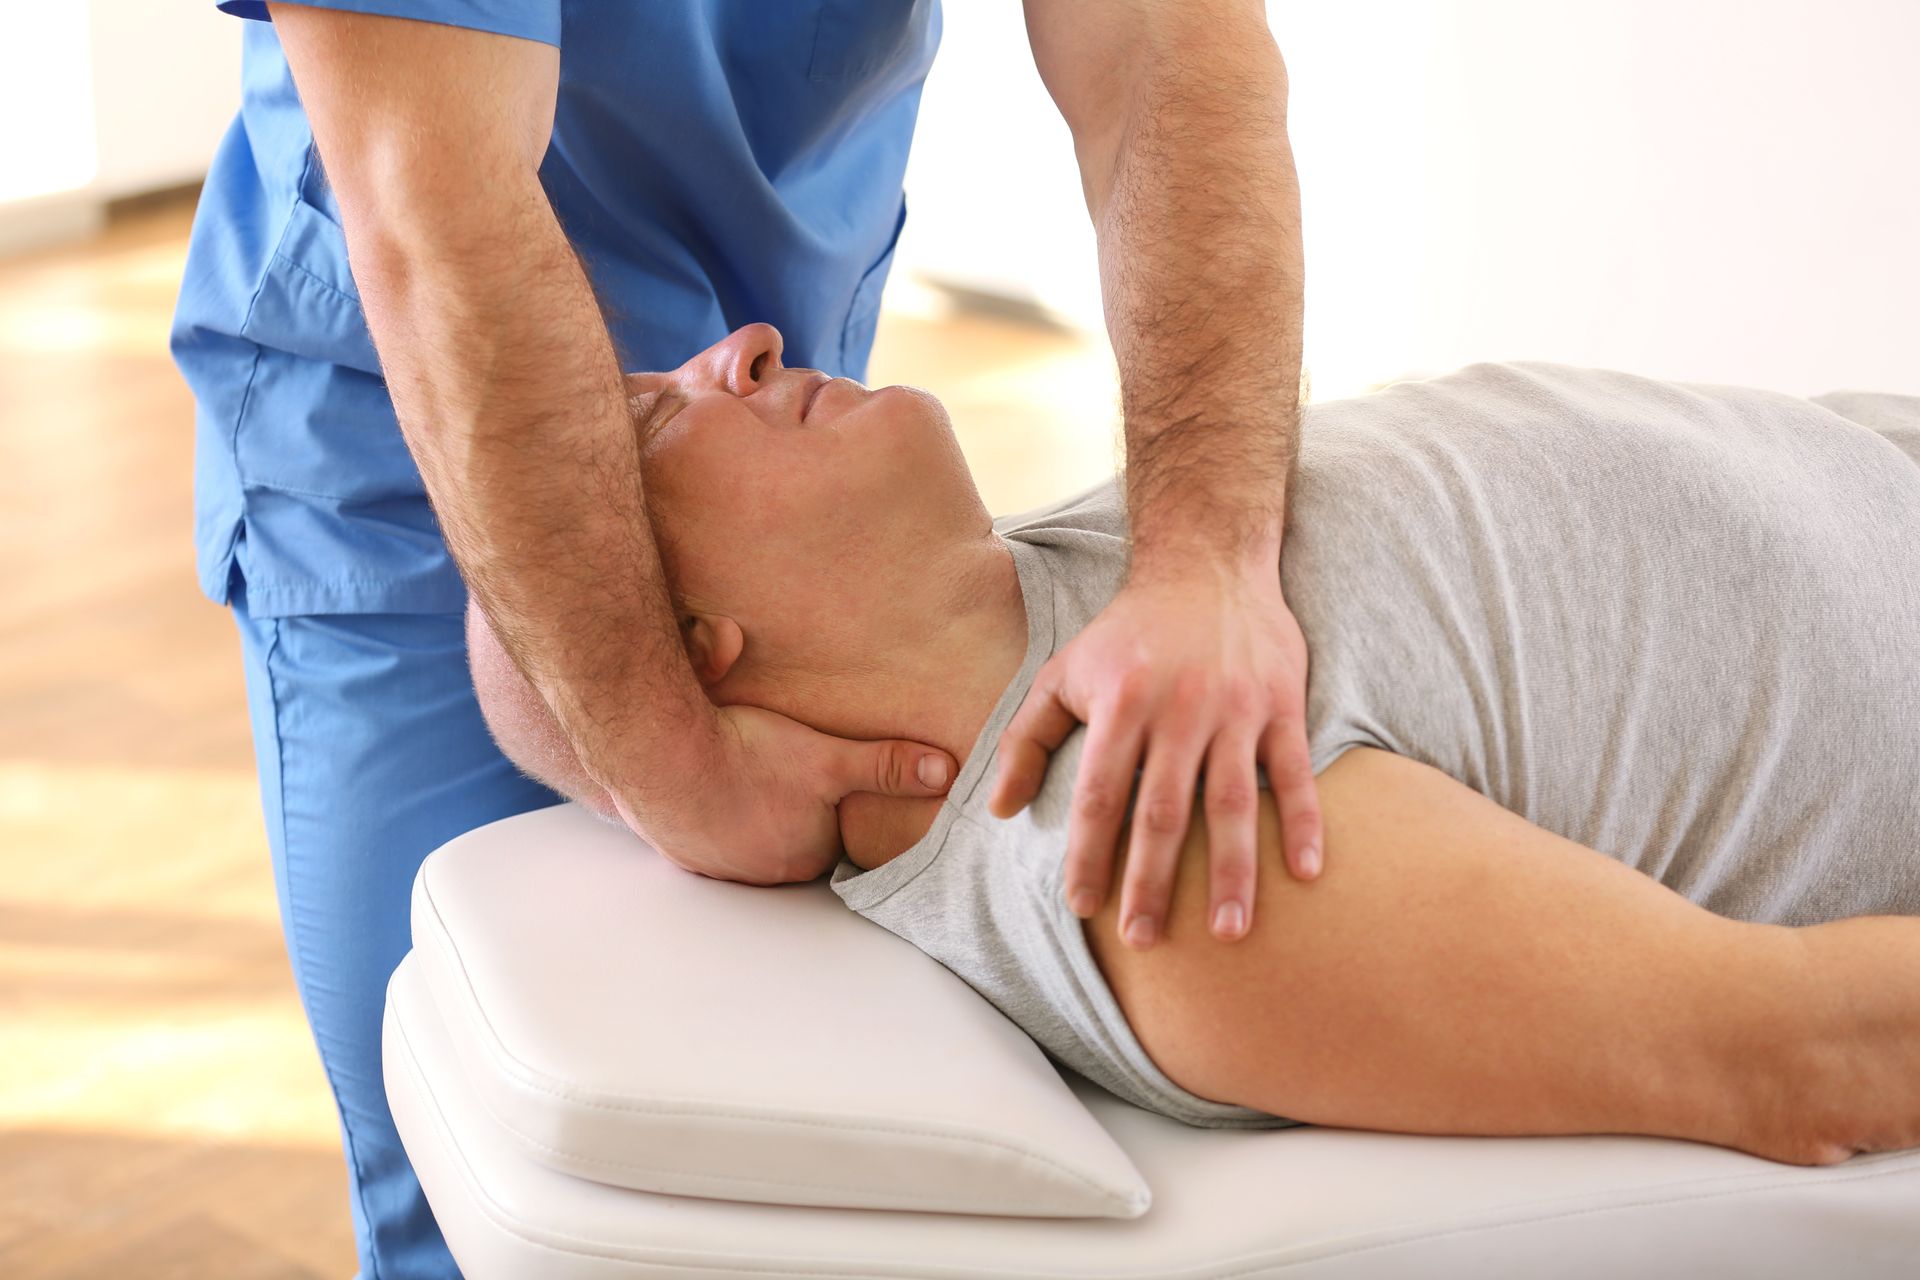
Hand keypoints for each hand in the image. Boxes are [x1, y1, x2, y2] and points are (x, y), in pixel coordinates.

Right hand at [615, 704, 955, 885]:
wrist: (662, 757)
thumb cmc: (748, 756)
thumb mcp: (828, 757)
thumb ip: (886, 766)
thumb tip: (945, 773)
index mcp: (807, 854)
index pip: (834, 838)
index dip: (833, 810)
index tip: (827, 785)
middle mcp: (765, 873)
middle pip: (793, 844)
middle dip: (793, 817)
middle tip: (787, 778)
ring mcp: (719, 867)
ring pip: (748, 844)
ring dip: (751, 819)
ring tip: (751, 781)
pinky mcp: (681, 852)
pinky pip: (706, 839)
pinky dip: (711, 817)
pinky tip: (710, 788)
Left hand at [987, 564, 1319, 947]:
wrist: (1207, 562)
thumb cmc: (1128, 631)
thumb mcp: (1064, 672)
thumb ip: (1026, 739)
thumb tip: (999, 809)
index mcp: (1122, 704)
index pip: (1101, 795)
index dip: (1091, 855)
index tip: (1083, 909)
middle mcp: (1180, 709)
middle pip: (1164, 812)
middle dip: (1154, 882)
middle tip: (1145, 939)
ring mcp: (1235, 710)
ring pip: (1234, 804)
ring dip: (1233, 873)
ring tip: (1230, 933)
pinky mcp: (1281, 706)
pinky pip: (1295, 773)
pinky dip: (1303, 823)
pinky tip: (1304, 874)